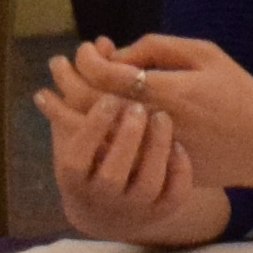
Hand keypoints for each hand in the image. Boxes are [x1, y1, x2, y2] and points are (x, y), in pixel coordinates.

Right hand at [40, 76, 226, 247]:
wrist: (113, 201)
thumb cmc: (93, 150)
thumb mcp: (76, 127)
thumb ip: (81, 91)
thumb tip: (102, 45)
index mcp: (72, 173)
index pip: (77, 149)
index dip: (93, 116)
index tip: (111, 93)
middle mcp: (102, 194)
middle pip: (112, 170)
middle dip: (127, 133)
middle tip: (138, 106)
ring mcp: (136, 204)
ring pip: (148, 181)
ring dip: (156, 146)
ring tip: (161, 118)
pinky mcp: (164, 208)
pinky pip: (176, 191)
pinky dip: (179, 167)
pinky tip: (180, 145)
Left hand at [51, 31, 252, 194]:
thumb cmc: (241, 94)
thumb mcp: (208, 56)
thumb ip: (160, 48)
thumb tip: (118, 56)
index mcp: (168, 90)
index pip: (107, 73)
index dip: (88, 58)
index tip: (89, 48)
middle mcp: (154, 122)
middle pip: (93, 103)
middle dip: (69, 79)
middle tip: (59, 65)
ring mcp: (151, 150)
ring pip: (96, 130)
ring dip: (71, 109)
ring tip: (55, 93)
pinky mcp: (153, 169)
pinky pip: (111, 150)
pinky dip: (92, 133)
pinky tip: (81, 121)